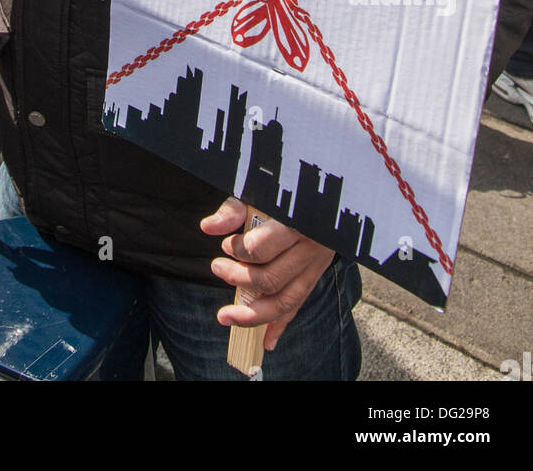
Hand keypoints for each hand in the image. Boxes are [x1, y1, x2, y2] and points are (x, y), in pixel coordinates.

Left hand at [201, 197, 334, 351]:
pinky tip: (266, 341)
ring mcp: (315, 266)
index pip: (261, 249)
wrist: (324, 197)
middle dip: (238, 279)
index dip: (238, 251)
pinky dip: (281, 325)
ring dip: (253, 315)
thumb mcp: (259, 191)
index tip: (225, 245)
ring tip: (224, 317)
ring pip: (285, 301)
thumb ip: (234, 209)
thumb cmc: (283, 193)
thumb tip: (208, 227)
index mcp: (294, 222)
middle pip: (271, 278)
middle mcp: (309, 247)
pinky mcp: (315, 276)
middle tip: (217, 268)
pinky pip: (298, 306)